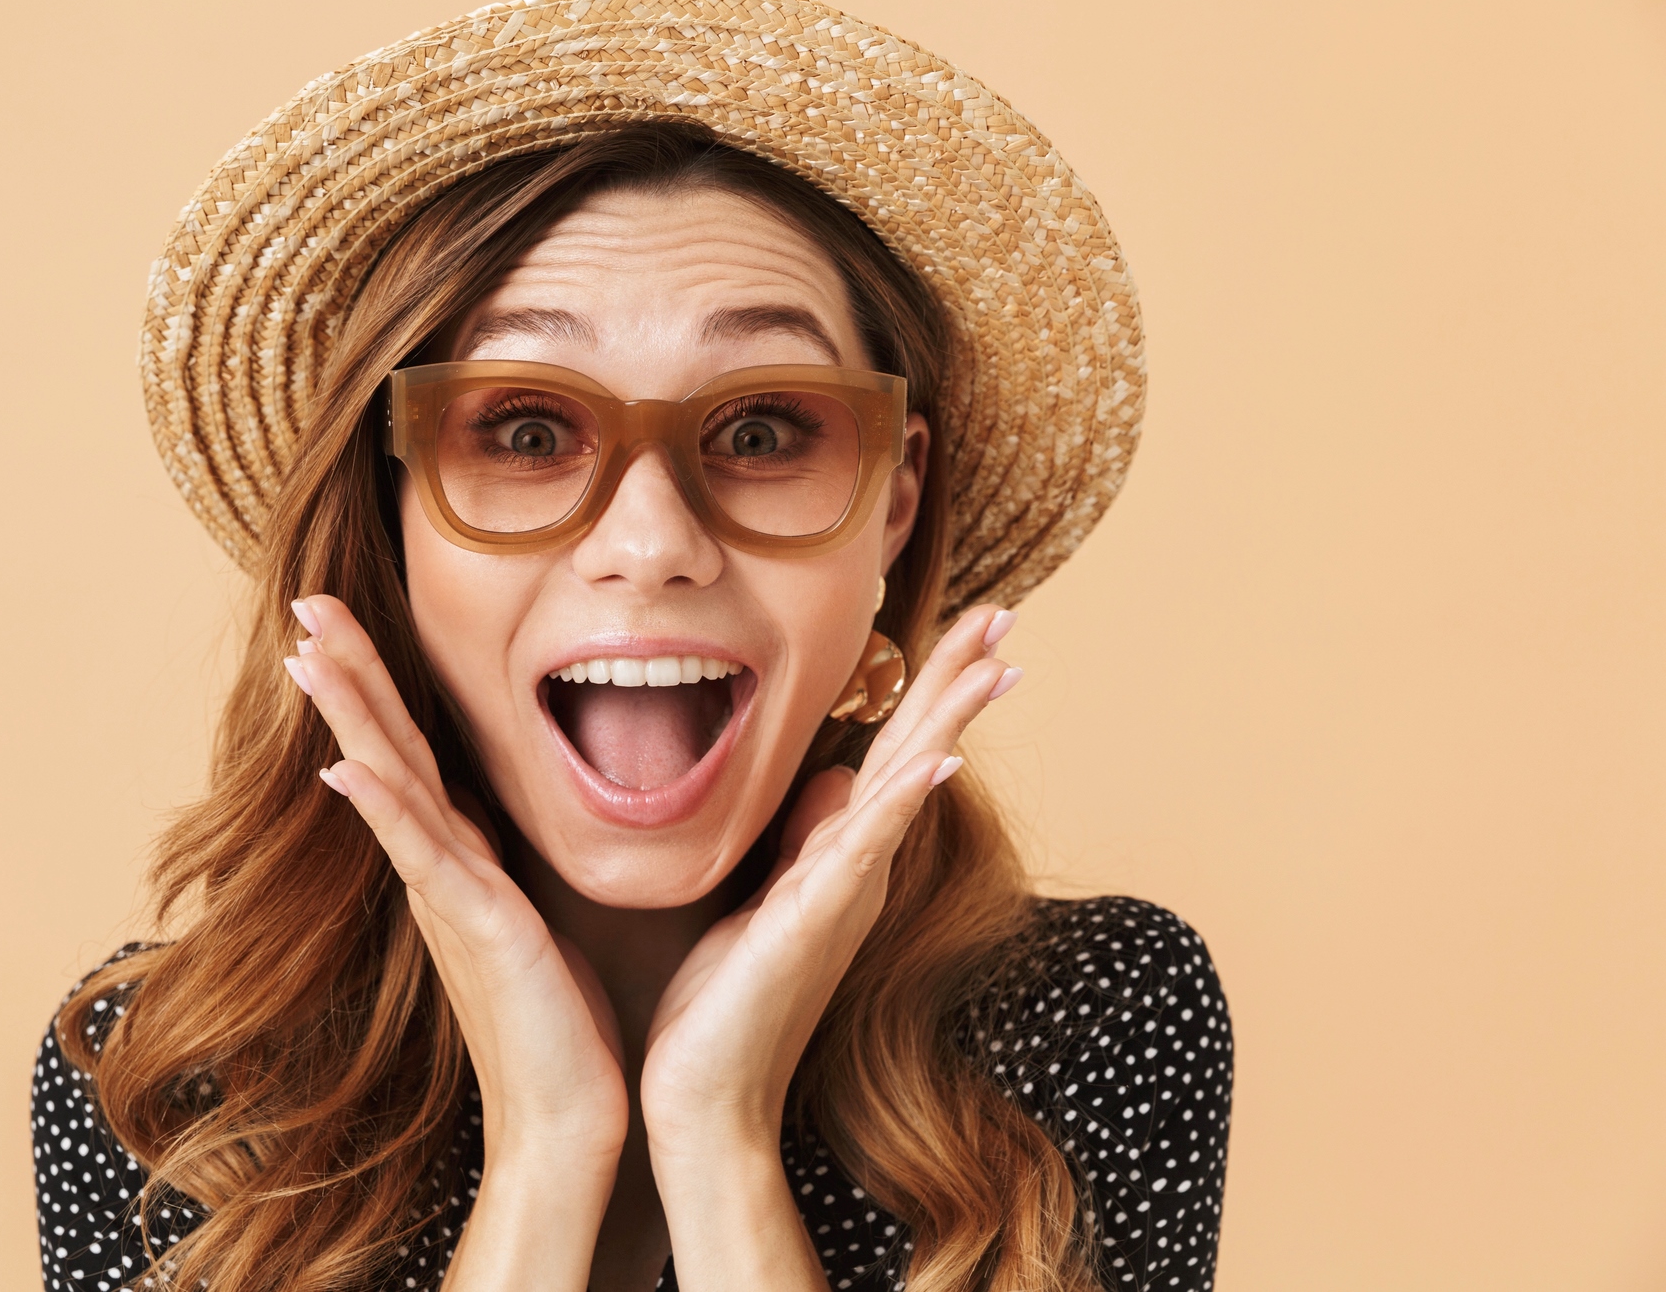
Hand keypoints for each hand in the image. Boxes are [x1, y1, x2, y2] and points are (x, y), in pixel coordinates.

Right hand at [284, 595, 626, 1289]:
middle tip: (304, 601)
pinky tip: (347, 767)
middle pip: (387, 750)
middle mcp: (444, 872)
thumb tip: (512, 818)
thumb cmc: (564, 1029)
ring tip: (306, 651)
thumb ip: (516, 865)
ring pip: (391, 786)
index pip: (413, 754)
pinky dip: (384, 808)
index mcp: (465, 863)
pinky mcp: (476, 930)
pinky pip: (422, 855)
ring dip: (351, 716)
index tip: (344, 622)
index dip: (377, 687)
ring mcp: (451, 899)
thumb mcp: (541, 920)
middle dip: (348, 673)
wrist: (569, 1123)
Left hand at [641, 605, 1020, 1153]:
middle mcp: (856, 868)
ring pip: (906, 783)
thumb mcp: (764, 898)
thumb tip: (835, 778)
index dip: (933, 691)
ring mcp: (843, 891)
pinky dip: (900, 801)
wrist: (702, 1097)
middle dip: (959, 681)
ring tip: (997, 659)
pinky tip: (933, 761)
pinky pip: (864, 846)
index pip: (895, 754)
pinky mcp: (813, 918)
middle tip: (1007, 611)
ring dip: (949, 719)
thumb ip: (803, 840)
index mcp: (840, 857)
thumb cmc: (721, 1005)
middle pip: (917, 751)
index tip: (973, 629)